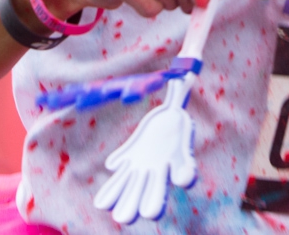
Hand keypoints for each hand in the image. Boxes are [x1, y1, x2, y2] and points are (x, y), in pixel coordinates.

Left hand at [93, 78, 197, 223]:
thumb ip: (180, 89)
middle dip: (141, 202)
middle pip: (154, 189)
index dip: (181, 178)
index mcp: (179, 154)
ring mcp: (145, 164)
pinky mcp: (132, 158)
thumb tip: (186, 71)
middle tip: (125, 218)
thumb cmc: (176, 108)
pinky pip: (122, 173)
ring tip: (109, 210)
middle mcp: (162, 165)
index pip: (184, 172)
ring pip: (134, 185)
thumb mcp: (180, 96)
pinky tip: (103, 199)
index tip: (177, 182)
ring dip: (122, 197)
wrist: (166, 115)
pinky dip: (114, 183)